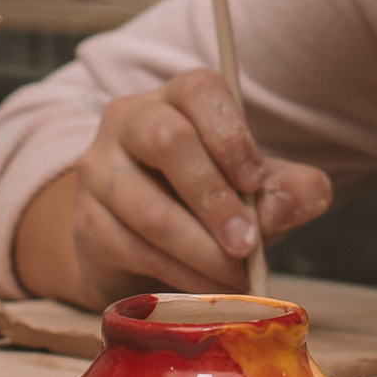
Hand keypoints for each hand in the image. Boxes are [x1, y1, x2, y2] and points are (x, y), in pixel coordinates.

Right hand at [53, 69, 332, 303]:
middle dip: (215, 200)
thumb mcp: (257, 191)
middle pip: (168, 141)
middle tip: (248, 244)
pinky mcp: (87, 221)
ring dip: (202, 252)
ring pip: (150, 210)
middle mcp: (129, 120)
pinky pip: (134, 250)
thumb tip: (289, 202)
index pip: (199, 89)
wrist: (144, 246)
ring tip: (236, 277)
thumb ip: (289, 190)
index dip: (231, 135)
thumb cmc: (207, 204)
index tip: (256, 183)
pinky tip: (207, 287)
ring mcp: (99, 170)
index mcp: (176, 97)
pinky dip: (181, 276)